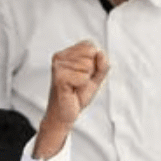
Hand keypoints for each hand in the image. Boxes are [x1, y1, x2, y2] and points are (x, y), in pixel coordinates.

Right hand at [35, 41, 108, 158]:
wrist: (64, 115)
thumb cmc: (76, 96)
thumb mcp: (94, 79)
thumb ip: (102, 65)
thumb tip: (100, 53)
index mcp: (67, 53)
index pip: (90, 46)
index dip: (93, 64)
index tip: (82, 76)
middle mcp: (60, 56)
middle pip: (90, 54)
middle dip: (90, 73)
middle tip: (78, 84)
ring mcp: (58, 65)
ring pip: (88, 65)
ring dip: (85, 81)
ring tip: (75, 87)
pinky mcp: (59, 76)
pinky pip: (83, 77)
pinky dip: (81, 86)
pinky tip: (71, 90)